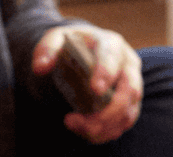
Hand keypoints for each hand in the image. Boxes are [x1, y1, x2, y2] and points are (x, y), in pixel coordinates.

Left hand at [31, 24, 141, 143]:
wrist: (84, 52)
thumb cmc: (72, 46)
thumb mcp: (56, 39)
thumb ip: (46, 50)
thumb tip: (40, 67)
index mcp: (111, 44)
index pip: (113, 58)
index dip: (106, 74)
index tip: (95, 90)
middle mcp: (128, 64)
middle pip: (130, 90)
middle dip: (107, 111)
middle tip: (75, 121)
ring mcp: (132, 85)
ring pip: (128, 111)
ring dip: (103, 126)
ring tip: (75, 126)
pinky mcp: (130, 102)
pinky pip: (124, 122)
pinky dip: (106, 132)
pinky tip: (85, 130)